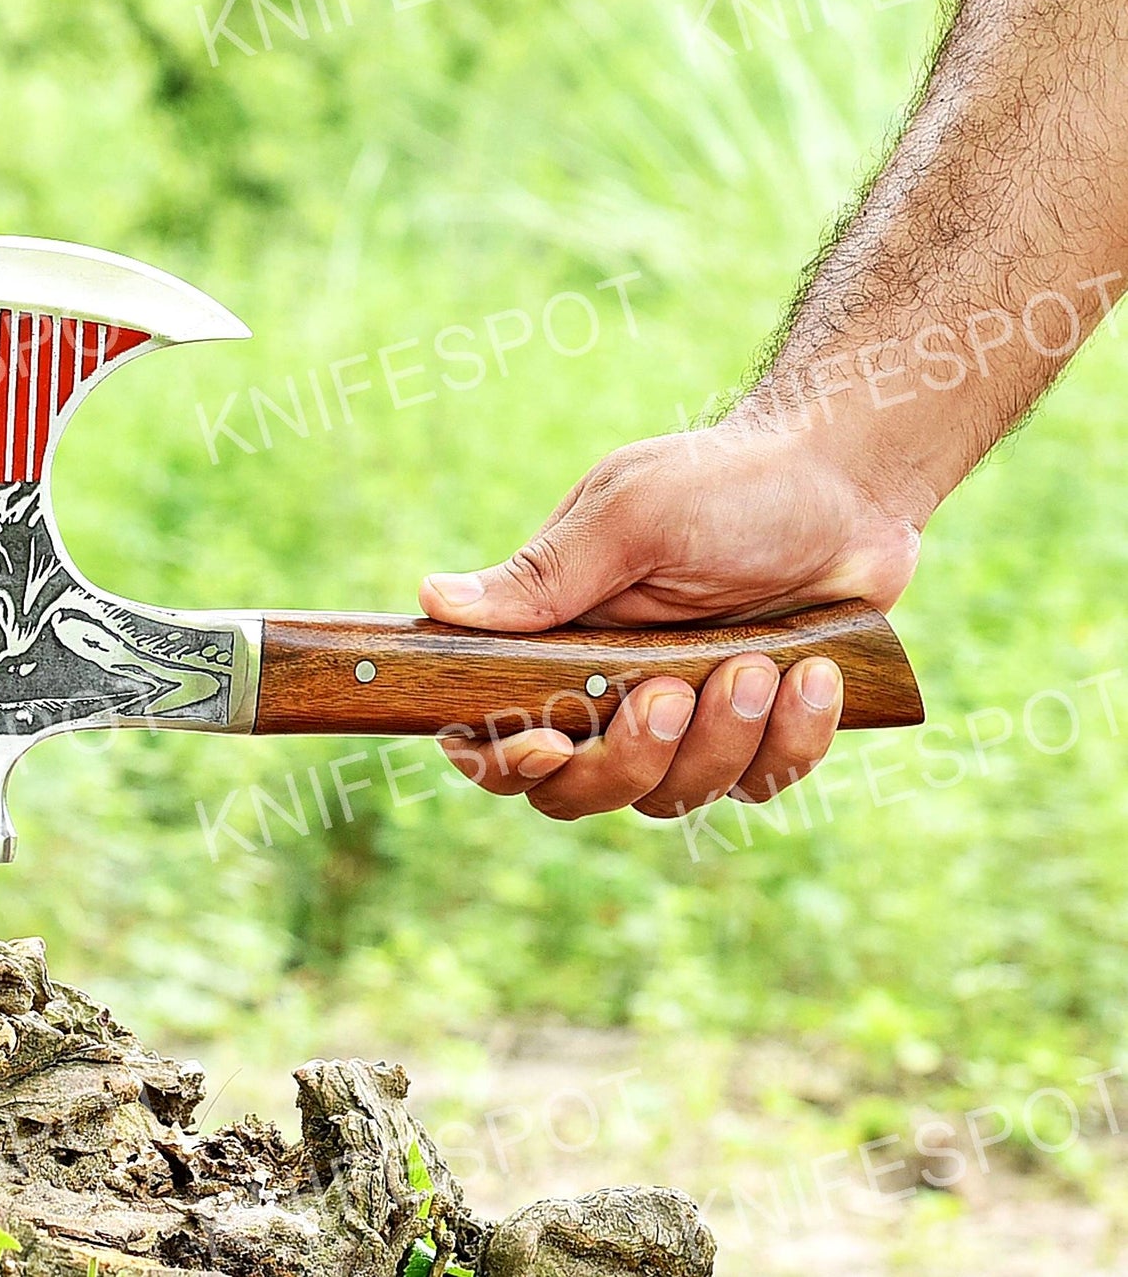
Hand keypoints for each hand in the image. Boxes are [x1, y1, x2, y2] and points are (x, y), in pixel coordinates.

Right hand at [418, 423, 925, 820]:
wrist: (844, 480)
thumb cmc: (725, 483)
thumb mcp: (627, 517)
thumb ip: (541, 576)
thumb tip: (431, 600)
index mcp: (557, 640)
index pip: (493, 731)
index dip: (502, 760)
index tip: (546, 743)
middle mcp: (609, 691)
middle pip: (577, 791)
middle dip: (629, 759)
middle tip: (674, 693)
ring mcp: (685, 719)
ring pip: (672, 797)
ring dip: (721, 741)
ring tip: (761, 663)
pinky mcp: (757, 732)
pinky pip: (758, 785)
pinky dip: (789, 741)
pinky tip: (814, 675)